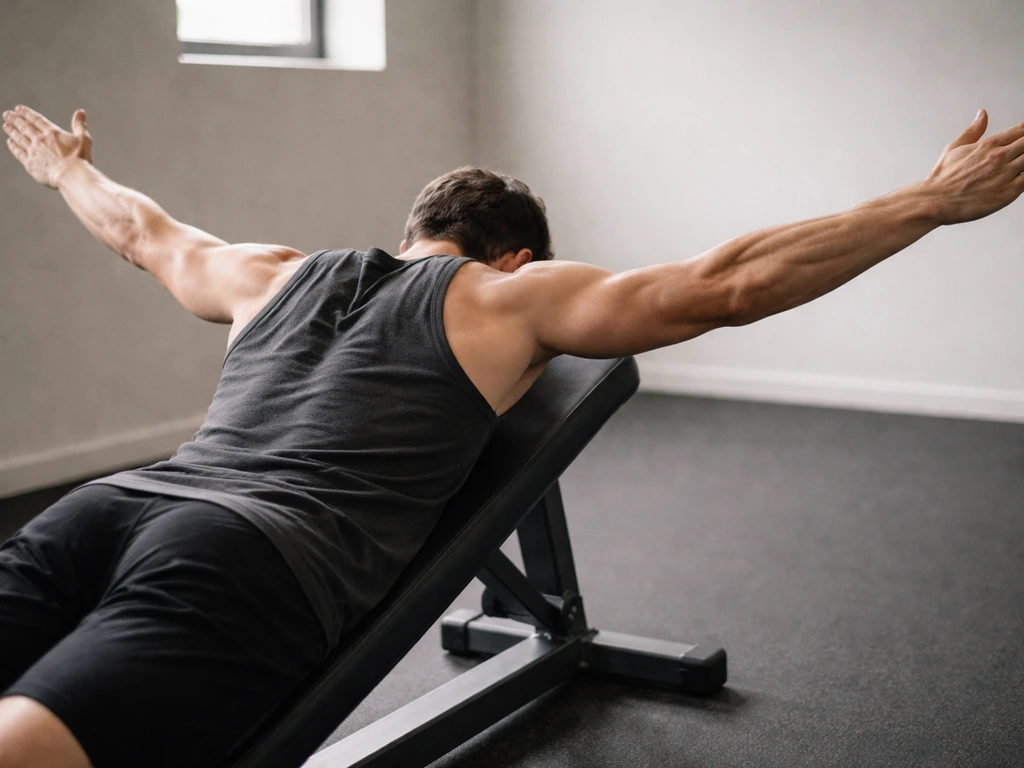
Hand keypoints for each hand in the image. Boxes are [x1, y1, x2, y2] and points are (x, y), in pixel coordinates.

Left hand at [3, 105, 92, 188]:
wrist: (71, 175)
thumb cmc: (80, 159)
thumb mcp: (83, 139)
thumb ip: (79, 125)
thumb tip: (80, 112)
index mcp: (52, 133)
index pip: (36, 120)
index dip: (27, 113)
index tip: (19, 109)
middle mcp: (40, 140)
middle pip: (25, 127)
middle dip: (15, 119)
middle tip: (7, 114)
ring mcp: (33, 151)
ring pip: (19, 138)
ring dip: (12, 131)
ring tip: (6, 125)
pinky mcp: (30, 163)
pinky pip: (19, 152)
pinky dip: (14, 146)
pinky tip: (10, 142)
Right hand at [926, 110, 1023, 224]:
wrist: (934, 201)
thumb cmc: (941, 178)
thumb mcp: (954, 148)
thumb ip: (973, 130)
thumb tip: (982, 114)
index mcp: (988, 144)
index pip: (1021, 129)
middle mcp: (999, 156)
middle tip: (1021, 151)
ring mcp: (1005, 174)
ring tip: (1018, 163)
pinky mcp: (1007, 192)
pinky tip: (1021, 177)